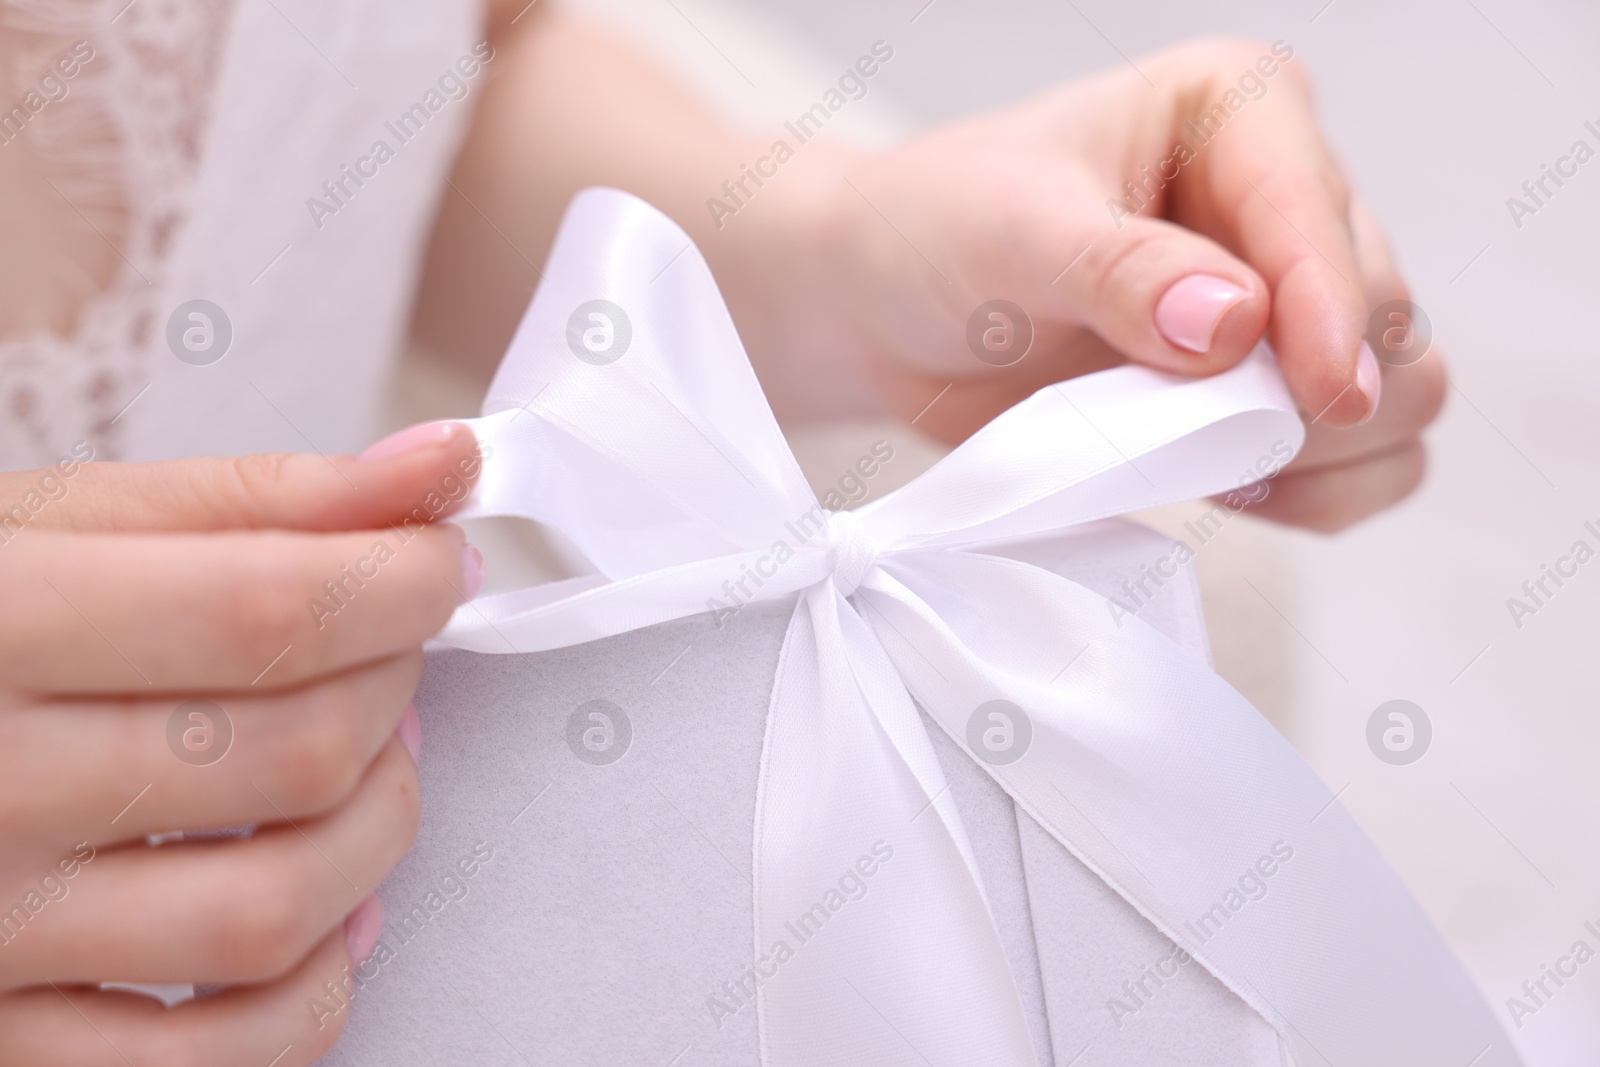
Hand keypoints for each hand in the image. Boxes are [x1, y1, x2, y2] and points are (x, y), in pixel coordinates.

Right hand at [0, 424, 482, 1065]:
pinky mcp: (6, 1043)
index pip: (260, 612)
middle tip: (391, 653)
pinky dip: (312, 991)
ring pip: (270, 911)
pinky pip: (214, 1063)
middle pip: (288, 754)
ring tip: (371, 767)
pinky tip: (324, 914)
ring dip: (378, 832)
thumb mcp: (61, 528)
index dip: (397, 583)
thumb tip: (443, 466)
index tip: (438, 563)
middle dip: (393, 689)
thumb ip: (259, 502)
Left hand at [744, 38, 1441, 531]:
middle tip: (1205, 433)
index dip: (1328, 309)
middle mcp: (1289, 199)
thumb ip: (1121, 274)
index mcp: (1242, 113)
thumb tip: (1237, 326)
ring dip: (1320, 453)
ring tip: (1210, 461)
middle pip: (1389, 318)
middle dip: (1309, 396)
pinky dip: (1321, 495)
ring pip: (1401, 396)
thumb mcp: (1011, 232)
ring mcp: (1295, 302)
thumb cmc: (941, 230)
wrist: (892, 305)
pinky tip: (1236, 489)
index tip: (1309, 396)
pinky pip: (1368, 464)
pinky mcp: (1277, 390)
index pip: (1320, 214)